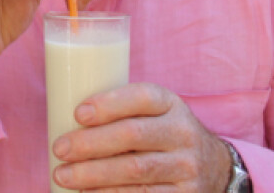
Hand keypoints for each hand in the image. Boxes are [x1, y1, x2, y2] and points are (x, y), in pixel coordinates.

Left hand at [52, 83, 230, 191]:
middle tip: (60, 148)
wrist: (213, 167)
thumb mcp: (156, 113)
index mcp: (171, 104)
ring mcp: (186, 168)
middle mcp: (182, 133)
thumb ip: (125, 112)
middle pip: (133, 135)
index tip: (78, 113)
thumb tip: (68, 118)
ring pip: (135, 172)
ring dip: (93, 175)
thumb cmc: (164, 133)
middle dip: (91, 143)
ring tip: (63, 175)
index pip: (142, 97)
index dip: (110, 104)